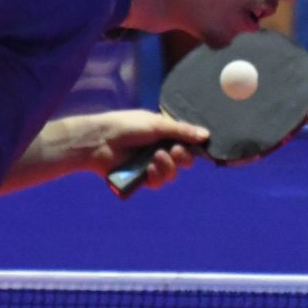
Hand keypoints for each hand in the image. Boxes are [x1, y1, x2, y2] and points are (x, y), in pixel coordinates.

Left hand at [72, 109, 209, 190]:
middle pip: (183, 161)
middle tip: (173, 151)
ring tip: (155, 158)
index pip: (186, 144)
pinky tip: (148, 169)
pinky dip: (155, 176)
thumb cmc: (126, 126)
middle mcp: (159, 150)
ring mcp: (150, 165)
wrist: (100, 141)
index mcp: (164, 134)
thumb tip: (207, 135)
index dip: (191, 147)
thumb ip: (182, 131)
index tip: (194, 145)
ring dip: (167, 167)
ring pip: (171, 174)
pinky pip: (157, 183)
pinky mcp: (140, 178)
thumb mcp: (157, 124)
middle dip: (181, 157)